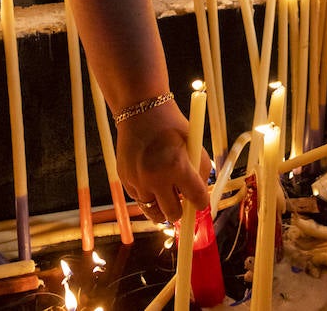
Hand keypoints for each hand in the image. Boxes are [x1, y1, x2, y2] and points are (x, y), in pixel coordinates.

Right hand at [116, 102, 209, 225]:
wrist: (141, 111)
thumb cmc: (171, 127)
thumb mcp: (193, 144)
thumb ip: (200, 171)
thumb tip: (200, 197)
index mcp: (177, 166)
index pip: (196, 198)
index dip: (201, 202)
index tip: (201, 202)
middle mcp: (155, 177)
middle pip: (173, 214)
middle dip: (181, 210)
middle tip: (182, 201)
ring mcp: (137, 180)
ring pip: (154, 212)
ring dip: (162, 206)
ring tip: (166, 193)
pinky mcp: (124, 180)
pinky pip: (139, 200)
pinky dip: (148, 196)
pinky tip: (151, 182)